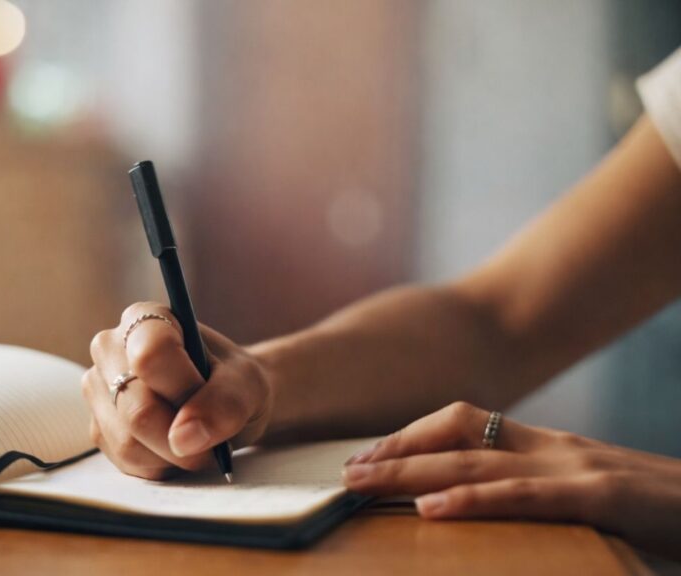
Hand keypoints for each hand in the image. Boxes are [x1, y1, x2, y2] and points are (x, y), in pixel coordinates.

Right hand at [82, 302, 272, 479]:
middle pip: (137, 409)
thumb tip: (183, 439)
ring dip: (174, 454)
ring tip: (193, 435)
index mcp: (144, 319)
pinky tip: (174, 446)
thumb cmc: (232, 381)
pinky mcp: (98, 428)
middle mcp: (109, 350)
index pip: (150, 355)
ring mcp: (98, 391)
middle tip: (211, 433)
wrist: (224, 401)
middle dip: (182, 434)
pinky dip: (161, 464)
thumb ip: (224, 403)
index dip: (184, 389)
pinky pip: (127, 462)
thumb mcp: (247, 383)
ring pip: (129, 442)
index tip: (207, 397)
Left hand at [342, 401, 680, 555]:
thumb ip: (535, 493)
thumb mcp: (585, 496)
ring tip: (363, 482)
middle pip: (456, 436)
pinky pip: (525, 496)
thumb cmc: (657, 510)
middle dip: (396, 451)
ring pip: (475, 460)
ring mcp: (575, 467)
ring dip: (412, 470)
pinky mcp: (600, 497)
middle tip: (347, 469)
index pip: (464, 422)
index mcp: (547, 446)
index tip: (369, 455)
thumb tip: (471, 505)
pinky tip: (432, 508)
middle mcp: (553, 447)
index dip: (412, 434)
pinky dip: (473, 499)